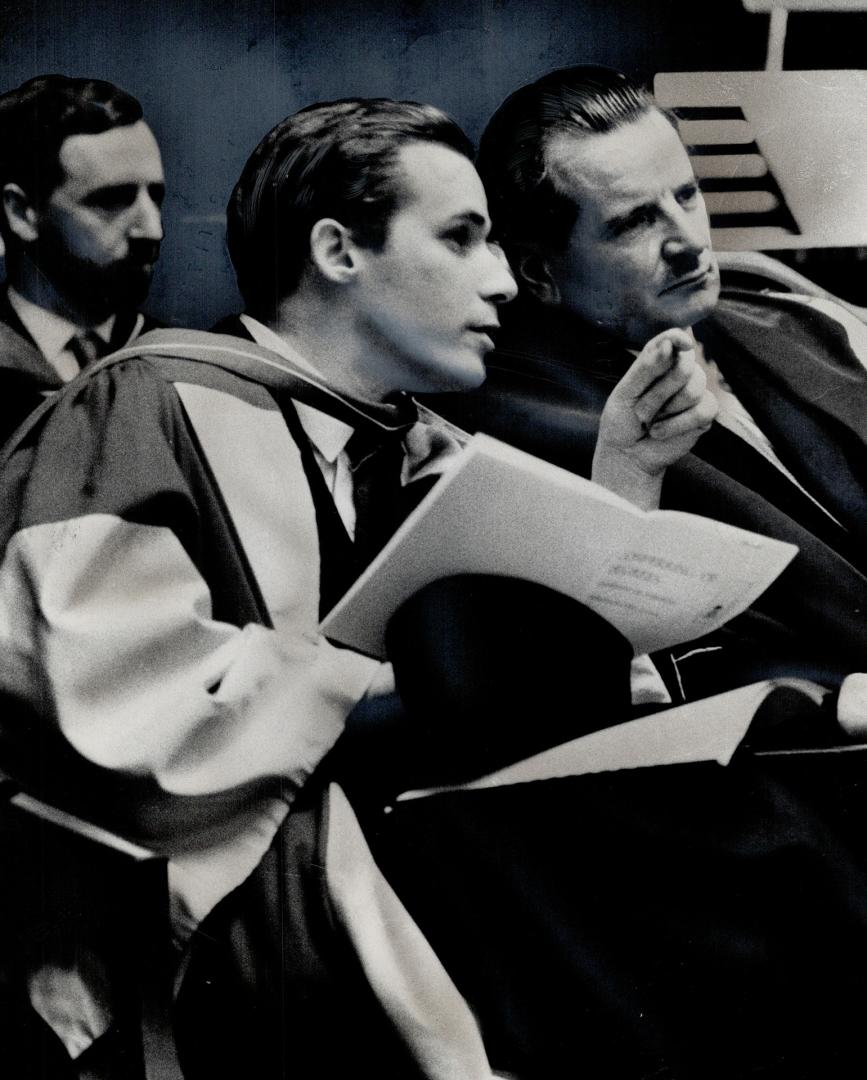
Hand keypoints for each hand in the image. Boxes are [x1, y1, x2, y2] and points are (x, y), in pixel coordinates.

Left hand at [592, 328, 717, 508]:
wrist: (626, 454)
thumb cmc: (622, 420)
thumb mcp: (625, 392)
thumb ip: (646, 368)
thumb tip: (668, 344)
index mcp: (658, 360)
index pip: (674, 338)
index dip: (680, 338)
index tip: (682, 344)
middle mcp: (680, 372)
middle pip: (685, 367)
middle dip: (659, 392)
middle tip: (641, 410)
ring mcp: (694, 392)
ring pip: (693, 390)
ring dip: (665, 410)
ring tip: (650, 422)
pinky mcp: (704, 414)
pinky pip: (702, 411)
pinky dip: (676, 424)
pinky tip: (661, 431)